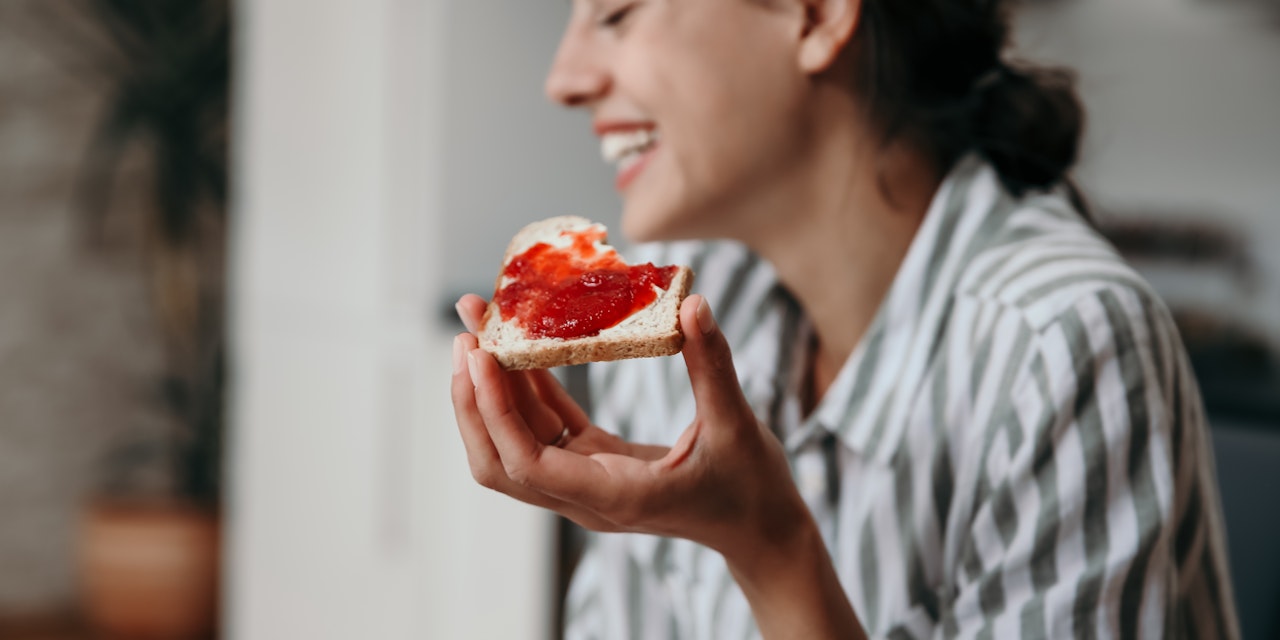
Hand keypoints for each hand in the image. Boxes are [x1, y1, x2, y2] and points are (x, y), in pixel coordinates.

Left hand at [450, 293, 811, 560]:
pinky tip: (521, 346)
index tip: (481, 354)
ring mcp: (587, 481)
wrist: (761, 529)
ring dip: (492, 390)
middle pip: (500, 459)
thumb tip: (693, 305)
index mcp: (613, 495)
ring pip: (516, 442)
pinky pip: (547, 428)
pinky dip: (528, 390)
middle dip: (473, 400)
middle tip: (466, 335)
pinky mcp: (595, 464)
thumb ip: (713, 366)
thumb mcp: (737, 425)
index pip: (527, 463)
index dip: (495, 410)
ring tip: (480, 327)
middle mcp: (587, 495)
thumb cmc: (752, 488)